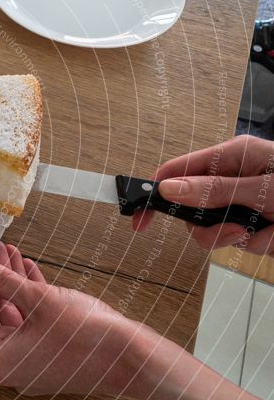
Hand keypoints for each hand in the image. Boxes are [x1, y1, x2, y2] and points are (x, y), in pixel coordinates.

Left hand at [0, 243, 155, 396]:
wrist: (133, 359)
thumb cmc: (84, 332)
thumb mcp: (38, 299)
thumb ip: (2, 280)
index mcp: (1, 360)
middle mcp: (13, 367)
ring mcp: (33, 364)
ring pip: (17, 316)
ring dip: (15, 285)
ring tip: (14, 252)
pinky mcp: (52, 357)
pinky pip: (34, 324)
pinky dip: (32, 300)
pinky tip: (31, 270)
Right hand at [133, 135, 273, 253]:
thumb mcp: (263, 187)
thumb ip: (216, 190)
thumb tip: (169, 189)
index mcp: (233, 156)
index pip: (178, 170)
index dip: (153, 192)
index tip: (139, 216)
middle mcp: (233, 178)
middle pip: (192, 208)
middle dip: (210, 227)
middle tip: (234, 232)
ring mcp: (242, 202)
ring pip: (213, 229)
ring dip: (237, 237)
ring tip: (263, 231)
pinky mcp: (252, 223)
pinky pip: (238, 241)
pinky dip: (258, 243)